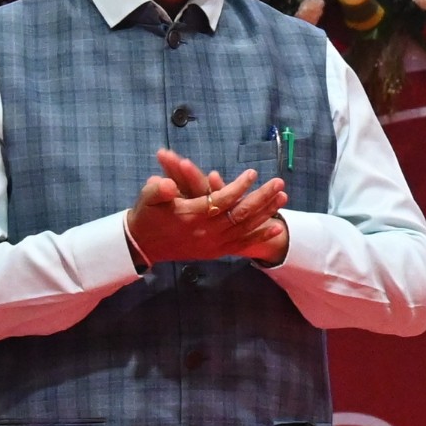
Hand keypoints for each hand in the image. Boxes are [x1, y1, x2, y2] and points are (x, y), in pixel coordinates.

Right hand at [128, 149, 287, 266]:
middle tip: (279, 182)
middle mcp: (207, 231)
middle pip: (241, 213)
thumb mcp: (147, 198)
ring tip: (283, 198)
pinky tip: (277, 228)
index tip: (253, 173)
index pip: (222, 199)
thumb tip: (166, 183)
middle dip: (262, 197)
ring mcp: (213, 243)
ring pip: (246, 228)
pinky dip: (260, 237)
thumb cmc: (146, 215)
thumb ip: (158, 190)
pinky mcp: (215, 251)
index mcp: (192, 215)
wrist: (142, 245)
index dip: (239, 186)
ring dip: (266, 212)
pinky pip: (242, 245)